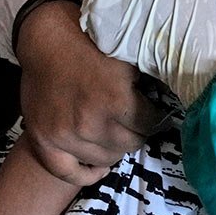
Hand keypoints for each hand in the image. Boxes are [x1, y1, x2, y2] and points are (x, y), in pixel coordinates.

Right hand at [15, 0, 165, 184]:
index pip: (151, 125)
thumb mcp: (126, 57)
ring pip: (105, 159)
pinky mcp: (44, 141)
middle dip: (137, 133)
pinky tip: (98, 167)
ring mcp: (66, 135)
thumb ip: (146, 83)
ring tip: (115, 136)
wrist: (46, 40)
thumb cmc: (90, 44)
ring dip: (114, 148)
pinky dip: (86, 174)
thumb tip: (171, 100)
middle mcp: (92, 122)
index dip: (157, 119)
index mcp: (116, 99)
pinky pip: (68, 173)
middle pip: (130, 145)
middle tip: (135, 124)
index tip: (158, 116)